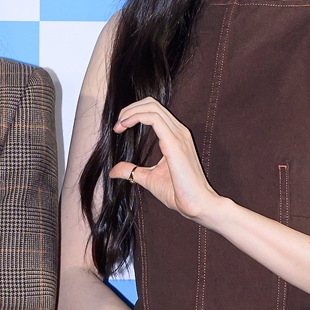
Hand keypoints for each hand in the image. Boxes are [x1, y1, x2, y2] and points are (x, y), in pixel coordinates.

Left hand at [111, 99, 220, 224]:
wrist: (196, 204)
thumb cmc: (178, 193)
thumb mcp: (148, 178)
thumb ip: (132, 170)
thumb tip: (113, 171)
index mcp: (175, 136)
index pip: (154, 111)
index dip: (134, 113)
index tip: (119, 127)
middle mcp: (179, 131)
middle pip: (152, 104)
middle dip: (130, 109)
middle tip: (117, 124)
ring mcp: (178, 135)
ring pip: (152, 107)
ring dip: (131, 112)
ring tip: (119, 125)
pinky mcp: (174, 142)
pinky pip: (154, 119)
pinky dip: (136, 117)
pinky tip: (124, 126)